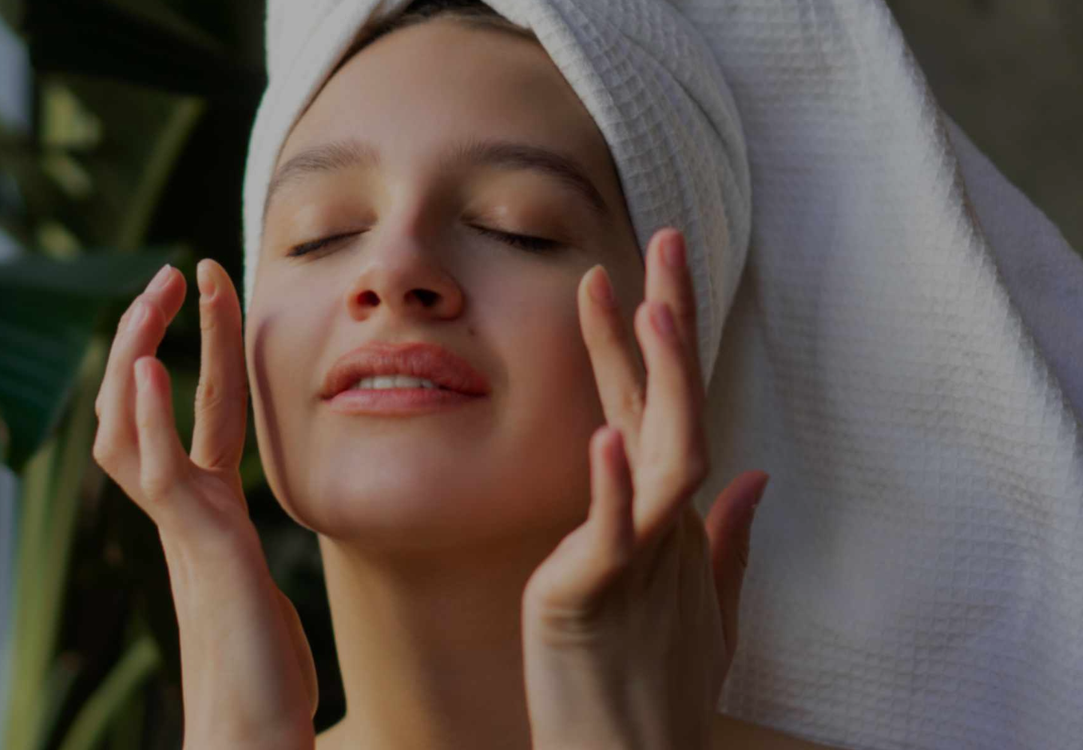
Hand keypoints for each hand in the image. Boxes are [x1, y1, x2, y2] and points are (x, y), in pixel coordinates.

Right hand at [92, 259, 317, 749]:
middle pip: (142, 407)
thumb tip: (243, 520)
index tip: (213, 289)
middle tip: (173, 270)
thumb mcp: (259, 582)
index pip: (199, 412)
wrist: (250, 731)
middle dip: (152, 334)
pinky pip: (159, 474)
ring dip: (142, 354)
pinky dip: (145, 418)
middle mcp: (184, 514)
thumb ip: (239, 540)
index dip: (203, 349)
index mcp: (206, 513)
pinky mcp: (198, 550)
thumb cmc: (262, 669)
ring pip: (134, 429)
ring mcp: (185, 530)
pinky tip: (143, 371)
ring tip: (155, 293)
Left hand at [520, 228, 769, 749]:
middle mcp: (663, 525)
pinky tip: (607, 433)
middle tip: (666, 240)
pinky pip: (611, 532)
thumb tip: (754, 478)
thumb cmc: (657, 688)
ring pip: (662, 455)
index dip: (649, 344)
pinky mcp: (597, 595)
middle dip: (670, 322)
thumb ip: (727, 539)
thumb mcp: (703, 607)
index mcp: (672, 518)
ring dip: (660, 381)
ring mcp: (638, 556)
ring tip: (650, 306)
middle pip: (672, 407)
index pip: (658, 411)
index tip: (636, 276)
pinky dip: (614, 484)